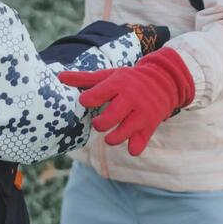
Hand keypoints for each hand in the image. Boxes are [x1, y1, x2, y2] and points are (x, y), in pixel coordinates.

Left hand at [58, 48, 194, 155]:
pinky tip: (130, 141)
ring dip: (112, 138)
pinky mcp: (150, 126)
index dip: (87, 100)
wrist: (164, 81)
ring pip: (120, 135)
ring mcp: (141, 113)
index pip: (95, 95)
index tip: (87, 101)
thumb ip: (84, 79)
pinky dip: (132, 147)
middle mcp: (131, 98)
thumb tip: (59, 77)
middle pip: (107, 120)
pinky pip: (138, 145)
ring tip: (111, 134)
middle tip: (100, 122)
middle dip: (99, 124)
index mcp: (118, 83)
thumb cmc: (129, 80)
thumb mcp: (109, 75)